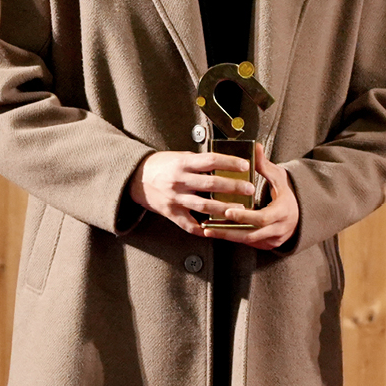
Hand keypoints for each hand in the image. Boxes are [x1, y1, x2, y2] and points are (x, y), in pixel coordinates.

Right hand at [130, 150, 254, 235]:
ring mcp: (175, 198)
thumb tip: (226, 164)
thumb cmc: (161, 165)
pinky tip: (216, 228)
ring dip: (224, 209)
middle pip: (210, 184)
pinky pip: (189, 224)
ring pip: (203, 206)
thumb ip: (200, 162)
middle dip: (233, 187)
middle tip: (249, 188)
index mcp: (183, 163)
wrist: (135, 178)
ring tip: (240, 209)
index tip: (245, 165)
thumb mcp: (180, 157)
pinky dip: (202, 228)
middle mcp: (179, 181)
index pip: (210, 161)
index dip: (229, 162)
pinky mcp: (171, 213)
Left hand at [205, 143, 299, 249]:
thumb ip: (264, 165)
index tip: (228, 211)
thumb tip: (255, 147)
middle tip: (209, 225)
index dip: (244, 216)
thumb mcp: (278, 177)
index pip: (263, 217)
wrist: (299, 214)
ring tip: (208, 230)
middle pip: (252, 233)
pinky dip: (233, 238)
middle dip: (229, 230)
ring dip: (227, 236)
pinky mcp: (267, 245)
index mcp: (283, 211)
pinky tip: (218, 232)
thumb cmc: (286, 194)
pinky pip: (248, 243)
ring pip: (248, 241)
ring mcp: (273, 238)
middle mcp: (279, 228)